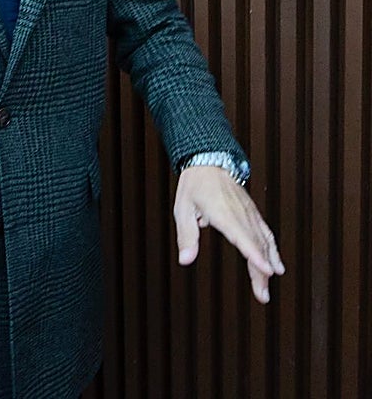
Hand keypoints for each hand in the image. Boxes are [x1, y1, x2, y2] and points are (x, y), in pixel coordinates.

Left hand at [174, 166, 285, 302]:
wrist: (209, 162)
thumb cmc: (194, 186)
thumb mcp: (183, 209)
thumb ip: (186, 236)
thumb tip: (185, 260)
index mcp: (224, 214)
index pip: (242, 237)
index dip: (255, 255)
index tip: (267, 271)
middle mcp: (241, 215)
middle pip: (256, 246)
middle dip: (261, 272)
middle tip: (263, 296)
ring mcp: (249, 214)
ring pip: (264, 242)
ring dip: (268, 265)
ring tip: (267, 288)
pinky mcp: (253, 213)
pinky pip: (266, 233)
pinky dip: (272, 250)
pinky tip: (276, 265)